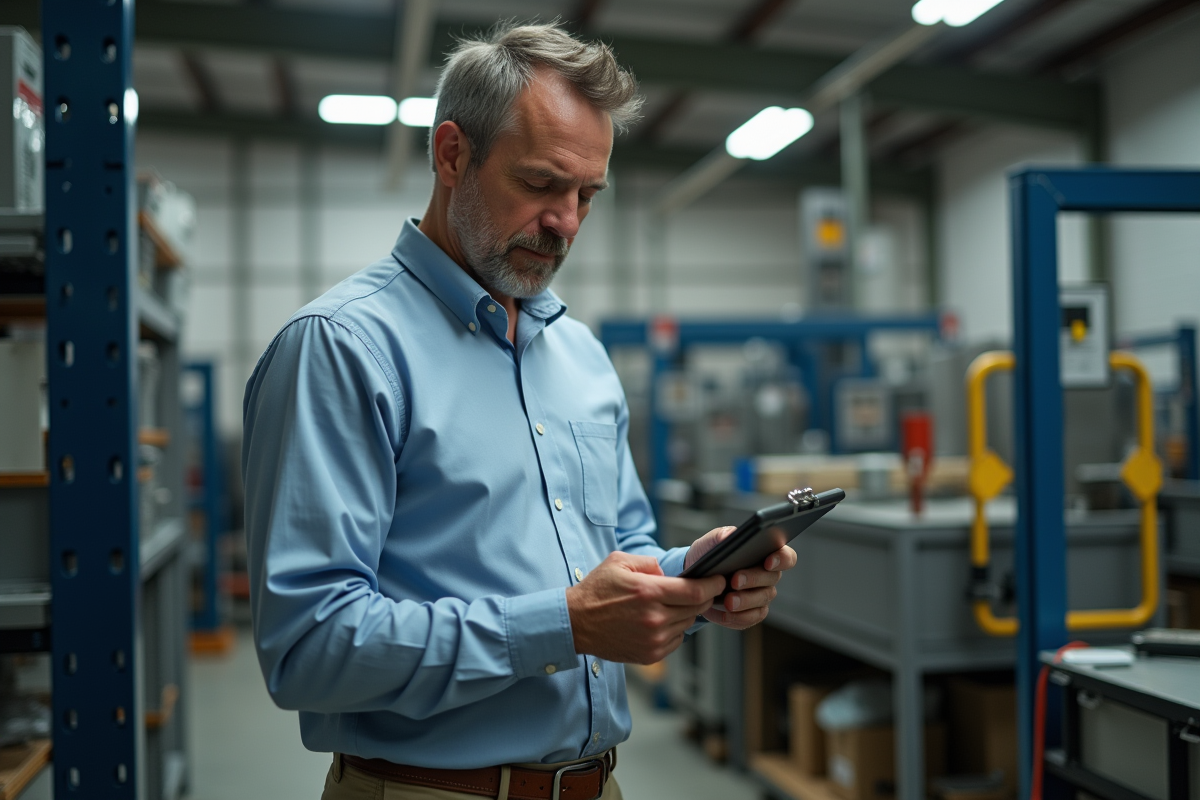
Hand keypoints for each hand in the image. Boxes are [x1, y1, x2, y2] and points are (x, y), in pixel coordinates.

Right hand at [566, 551, 725, 663]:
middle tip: (699, 590)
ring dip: (685, 613)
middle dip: (702, 597)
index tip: (720, 580)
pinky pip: (676, 640)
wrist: (576, 623)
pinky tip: (659, 621)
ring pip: (687, 624)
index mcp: (648, 593)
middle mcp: (654, 619)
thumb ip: (649, 562)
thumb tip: (669, 573)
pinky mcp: (650, 655)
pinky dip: (674, 629)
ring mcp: (653, 640)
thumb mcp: (619, 562)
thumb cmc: (597, 590)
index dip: (713, 585)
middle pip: (695, 608)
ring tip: (669, 604)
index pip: (695, 591)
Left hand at [685, 526, 796, 629]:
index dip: (782, 559)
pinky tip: (725, 614)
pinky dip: (738, 616)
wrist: (695, 580)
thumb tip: (730, 534)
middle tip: (735, 580)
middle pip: (772, 578)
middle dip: (753, 579)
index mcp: (764, 553)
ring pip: (762, 599)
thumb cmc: (707, 557)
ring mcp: (762, 595)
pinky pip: (752, 617)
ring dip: (744, 601)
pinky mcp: (752, 613)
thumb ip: (720, 536)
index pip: (786, 556)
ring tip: (727, 601)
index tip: (768, 562)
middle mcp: (768, 575)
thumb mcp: (709, 543)